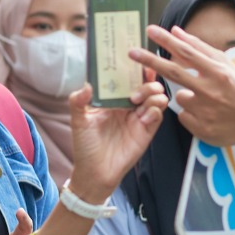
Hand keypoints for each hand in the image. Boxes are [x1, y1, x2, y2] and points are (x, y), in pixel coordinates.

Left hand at [65, 81, 167, 202]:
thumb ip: (77, 101)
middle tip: (135, 91)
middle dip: (147, 82)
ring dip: (152, 94)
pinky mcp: (147, 131)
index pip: (128, 80)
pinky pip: (157, 116)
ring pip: (156, 98)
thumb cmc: (85, 146)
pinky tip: (144, 116)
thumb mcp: (78, 121)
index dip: (135, 70)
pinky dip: (154, 111)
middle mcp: (129, 106)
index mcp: (114, 100)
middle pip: (147, 86)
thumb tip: (86, 85)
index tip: (138, 62)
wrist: (94, 172)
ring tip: (139, 101)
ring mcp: (139, 118)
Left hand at [131, 25, 234, 150]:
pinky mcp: (202, 129)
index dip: (166, 41)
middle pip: (172, 73)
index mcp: (219, 72)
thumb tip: (175, 31)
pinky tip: (209, 114)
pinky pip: (184, 116)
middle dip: (149, 61)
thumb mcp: (225, 64)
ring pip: (179, 97)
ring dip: (186, 94)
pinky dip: (191, 112)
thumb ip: (199, 48)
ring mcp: (206, 112)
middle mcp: (211, 91)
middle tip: (131, 52)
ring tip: (209, 100)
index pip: (186, 52)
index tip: (149, 30)